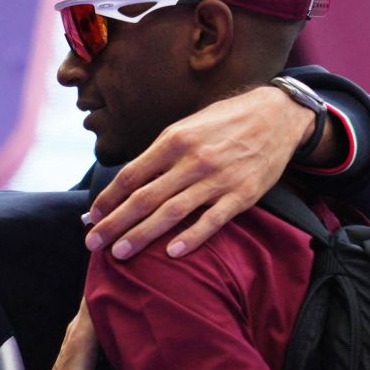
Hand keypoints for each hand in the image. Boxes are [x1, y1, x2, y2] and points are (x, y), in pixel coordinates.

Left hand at [86, 84, 316, 259]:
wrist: (277, 115)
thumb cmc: (225, 122)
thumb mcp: (188, 127)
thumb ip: (161, 153)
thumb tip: (130, 181)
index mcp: (174, 140)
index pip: (131, 175)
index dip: (109, 198)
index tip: (91, 217)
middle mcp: (192, 160)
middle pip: (145, 198)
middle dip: (115, 223)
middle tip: (93, 244)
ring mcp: (217, 179)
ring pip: (172, 212)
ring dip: (142, 235)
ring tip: (120, 253)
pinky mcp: (242, 195)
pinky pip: (212, 221)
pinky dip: (191, 238)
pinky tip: (171, 253)